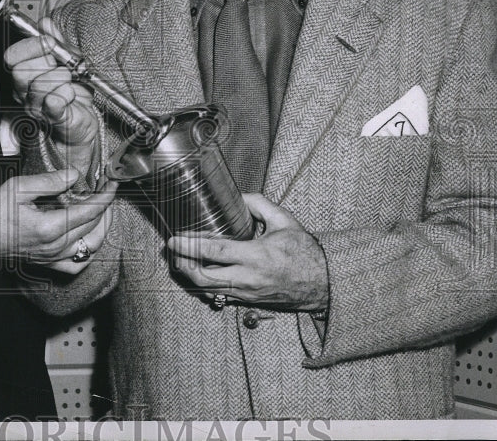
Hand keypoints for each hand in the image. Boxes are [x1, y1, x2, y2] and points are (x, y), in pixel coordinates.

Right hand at [0, 168, 115, 268]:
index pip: (90, 211)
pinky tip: (87, 238)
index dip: (106, 196)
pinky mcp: (47, 263)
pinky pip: (77, 265)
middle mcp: (55, 246)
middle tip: (107, 193)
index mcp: (50, 227)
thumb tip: (74, 175)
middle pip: (95, 229)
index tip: (112, 184)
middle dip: (107, 209)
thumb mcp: (19, 187)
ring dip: (102, 229)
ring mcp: (52, 257)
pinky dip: (88, 252)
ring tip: (101, 212)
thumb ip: (50, 181)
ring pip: (91, 248)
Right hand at [4, 18, 99, 174]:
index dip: (30, 46)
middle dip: (47, 64)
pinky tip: (70, 94)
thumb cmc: (73, 93)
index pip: (12, 57)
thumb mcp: (67, 60)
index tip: (50, 42)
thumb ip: (57, 41)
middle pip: (22, 71)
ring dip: (62, 80)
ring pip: (40, 86)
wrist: (83, 122)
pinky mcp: (53, 119)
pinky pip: (52, 104)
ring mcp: (37, 107)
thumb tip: (46, 23)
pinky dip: (64, 95)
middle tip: (63, 67)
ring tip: (71, 83)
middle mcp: (25, 92)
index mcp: (25, 74)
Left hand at [166, 194, 328, 311]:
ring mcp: (247, 293)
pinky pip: (221, 295)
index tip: (173, 239)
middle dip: (183, 265)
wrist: (324, 283)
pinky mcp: (249, 301)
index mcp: (256, 256)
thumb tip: (238, 195)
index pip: (214, 253)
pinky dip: (207, 285)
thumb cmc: (305, 252)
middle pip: (204, 278)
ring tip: (181, 261)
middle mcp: (248, 278)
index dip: (190, 246)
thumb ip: (259, 204)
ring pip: (209, 290)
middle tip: (173, 251)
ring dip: (192, 276)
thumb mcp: (284, 221)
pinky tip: (201, 273)